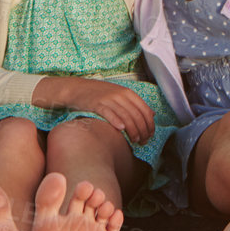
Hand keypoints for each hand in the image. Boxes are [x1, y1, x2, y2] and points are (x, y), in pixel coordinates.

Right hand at [35, 76, 154, 143]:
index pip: (145, 110)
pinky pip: (109, 113)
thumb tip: (152, 114)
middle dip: (142, 130)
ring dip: (132, 130)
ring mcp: (109, 99)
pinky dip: (116, 121)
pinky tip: (121, 130)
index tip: (150, 135)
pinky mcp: (97, 104)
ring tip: (135, 140)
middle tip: (143, 141)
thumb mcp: (120, 95)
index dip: (150, 124)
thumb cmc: (100, 95)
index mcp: (128, 93)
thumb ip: (135, 104)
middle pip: (137, 115)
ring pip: (126, 116)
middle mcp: (120, 95)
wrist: (78, 89)